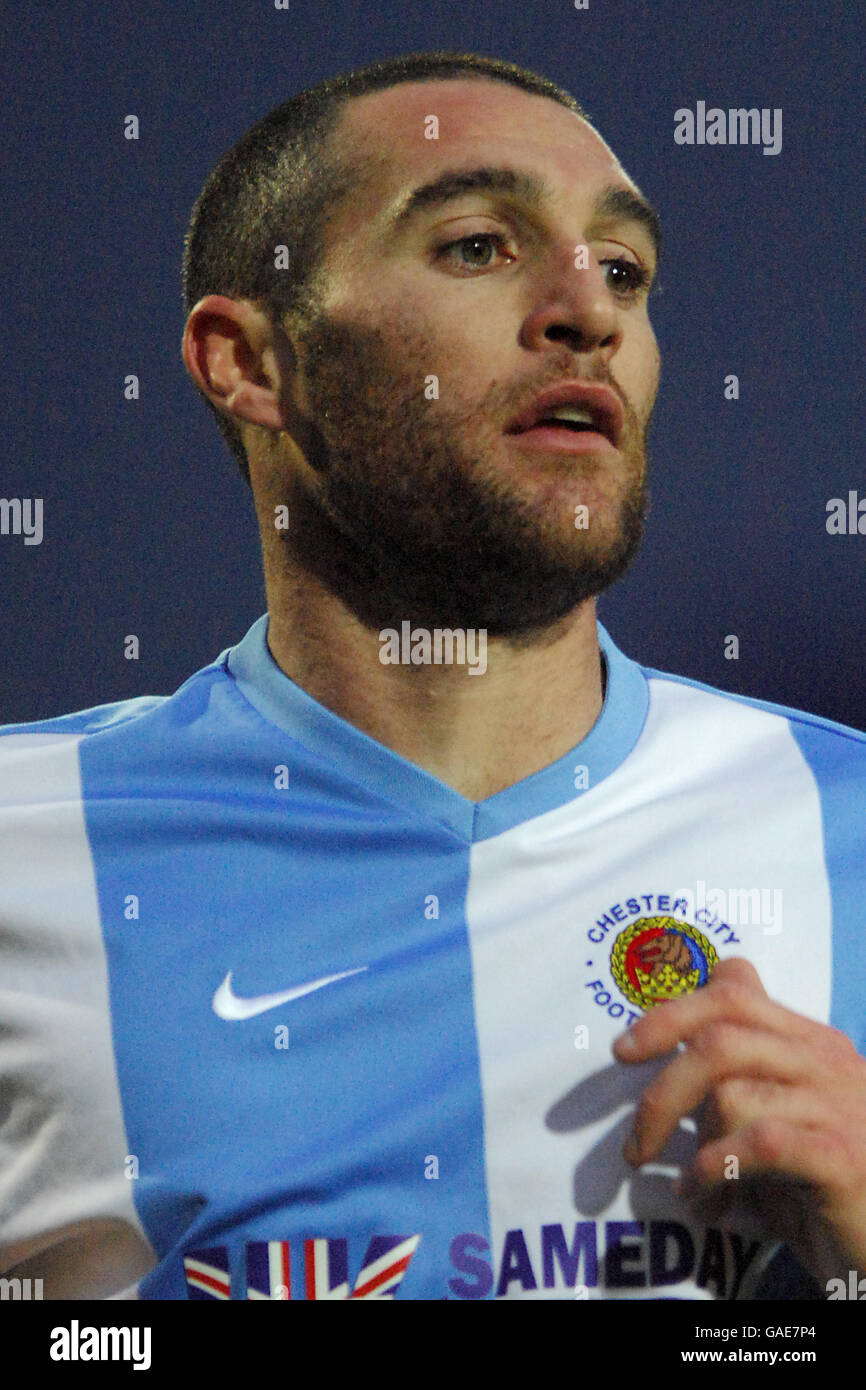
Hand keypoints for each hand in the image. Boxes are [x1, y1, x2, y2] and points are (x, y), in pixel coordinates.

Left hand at [612, 956, 865, 1281]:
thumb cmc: (822, 1188)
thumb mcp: (778, 1120)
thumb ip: (739, 1072)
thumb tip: (678, 1022)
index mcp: (808, 1042)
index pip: (732, 993)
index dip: (670, 1013)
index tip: (625, 1051)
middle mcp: (827, 1060)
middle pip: (718, 1038)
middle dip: (661, 1092)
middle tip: (636, 1145)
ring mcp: (840, 1104)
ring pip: (731, 1093)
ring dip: (695, 1150)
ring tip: (697, 1192)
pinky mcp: (843, 1157)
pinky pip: (760, 1142)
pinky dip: (718, 1168)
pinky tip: (706, 1196)